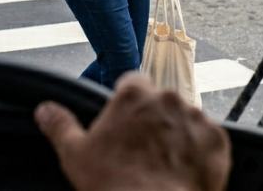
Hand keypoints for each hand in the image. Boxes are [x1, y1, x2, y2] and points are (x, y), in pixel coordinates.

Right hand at [35, 73, 229, 190]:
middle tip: (144, 151)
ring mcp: (196, 118)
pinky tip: (184, 170)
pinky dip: (200, 153)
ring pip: (186, 120)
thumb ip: (60, 125)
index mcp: (134, 94)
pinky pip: (209, 141)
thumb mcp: (75, 154)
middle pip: (162, 102)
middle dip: (155, 121)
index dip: (129, 104)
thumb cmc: (115, 184)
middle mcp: (168, 98)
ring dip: (179, 135)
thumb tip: (45, 110)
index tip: (127, 124)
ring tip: (165, 164)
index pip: (133, 83)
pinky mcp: (217, 140)